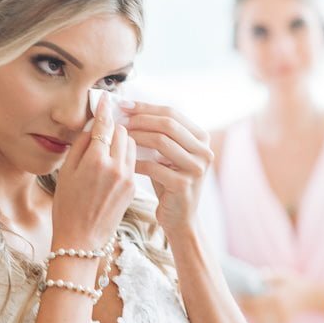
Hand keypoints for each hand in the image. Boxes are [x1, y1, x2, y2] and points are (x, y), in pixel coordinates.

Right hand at [52, 94, 136, 247]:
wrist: (81, 239)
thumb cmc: (67, 206)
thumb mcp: (66, 172)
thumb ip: (81, 145)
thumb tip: (93, 125)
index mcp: (95, 161)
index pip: (105, 125)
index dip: (105, 109)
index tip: (105, 98)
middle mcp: (115, 167)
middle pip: (123, 131)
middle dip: (114, 127)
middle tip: (104, 126)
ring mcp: (127, 178)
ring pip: (132, 145)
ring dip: (123, 140)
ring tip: (109, 145)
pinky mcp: (134, 187)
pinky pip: (133, 161)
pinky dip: (126, 155)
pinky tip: (114, 161)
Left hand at [124, 101, 212, 234]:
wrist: (178, 217)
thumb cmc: (167, 181)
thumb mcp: (167, 153)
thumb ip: (158, 132)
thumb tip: (129, 107)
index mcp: (201, 138)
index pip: (172, 113)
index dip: (146, 107)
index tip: (123, 105)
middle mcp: (204, 151)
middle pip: (168, 124)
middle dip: (140, 119)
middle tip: (119, 120)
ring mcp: (196, 168)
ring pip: (161, 142)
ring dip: (136, 137)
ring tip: (119, 137)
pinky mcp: (184, 185)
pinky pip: (154, 166)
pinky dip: (137, 162)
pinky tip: (125, 162)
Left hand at [238, 270, 315, 322]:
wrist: (310, 295)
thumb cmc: (294, 282)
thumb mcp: (282, 274)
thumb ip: (268, 275)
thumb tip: (254, 277)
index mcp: (277, 298)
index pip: (255, 302)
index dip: (244, 300)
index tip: (236, 295)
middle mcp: (279, 310)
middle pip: (255, 313)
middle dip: (244, 308)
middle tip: (236, 302)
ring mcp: (281, 318)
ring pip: (260, 320)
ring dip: (250, 315)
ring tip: (243, 308)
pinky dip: (259, 319)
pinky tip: (253, 313)